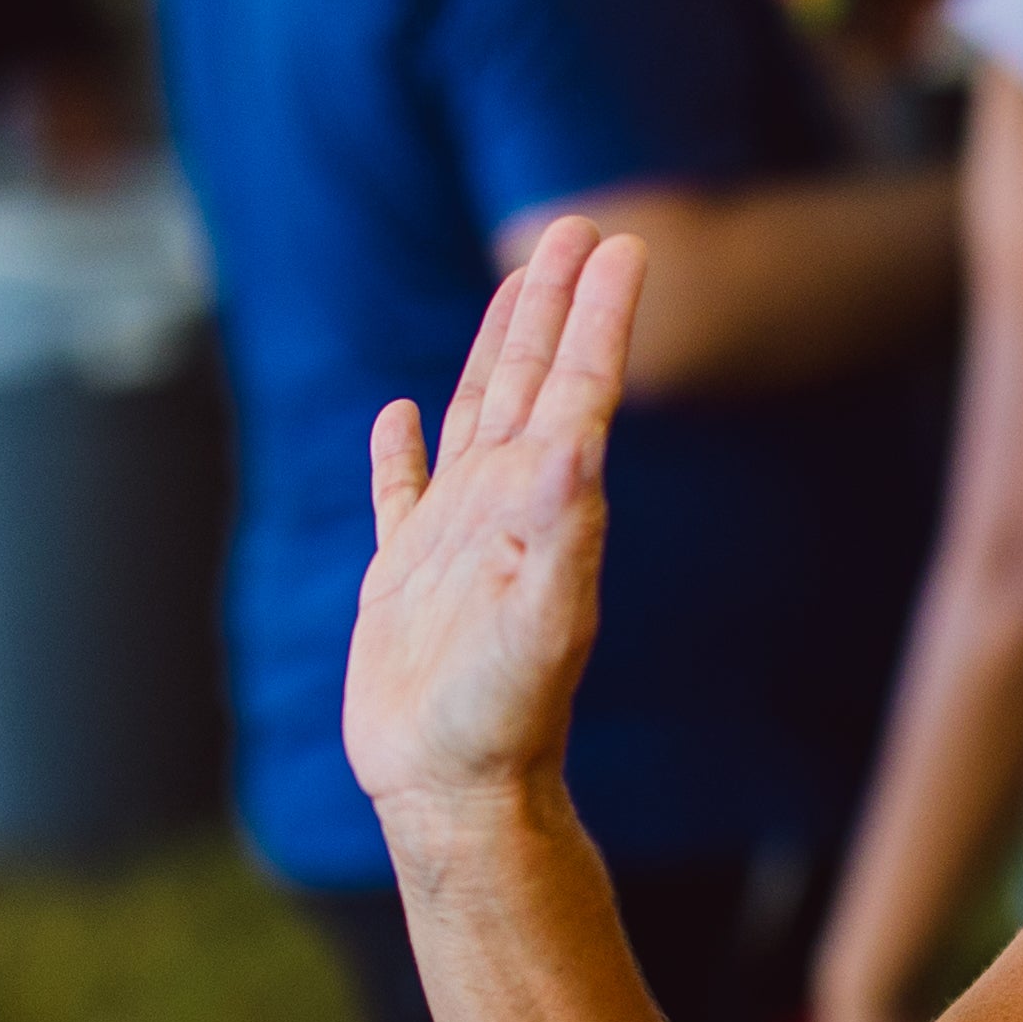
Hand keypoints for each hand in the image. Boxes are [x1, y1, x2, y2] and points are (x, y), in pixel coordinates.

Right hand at [343, 217, 645, 825]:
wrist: (456, 794)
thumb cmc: (502, 716)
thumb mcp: (543, 616)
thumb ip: (559, 527)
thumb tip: (574, 441)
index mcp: (542, 502)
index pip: (578, 386)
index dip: (599, 313)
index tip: (623, 240)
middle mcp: (504, 507)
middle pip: (533, 381)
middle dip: (553, 303)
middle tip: (576, 227)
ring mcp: (455, 540)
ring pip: (476, 418)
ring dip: (497, 351)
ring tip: (513, 289)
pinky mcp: (403, 582)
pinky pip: (400, 497)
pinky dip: (400, 454)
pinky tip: (399, 418)